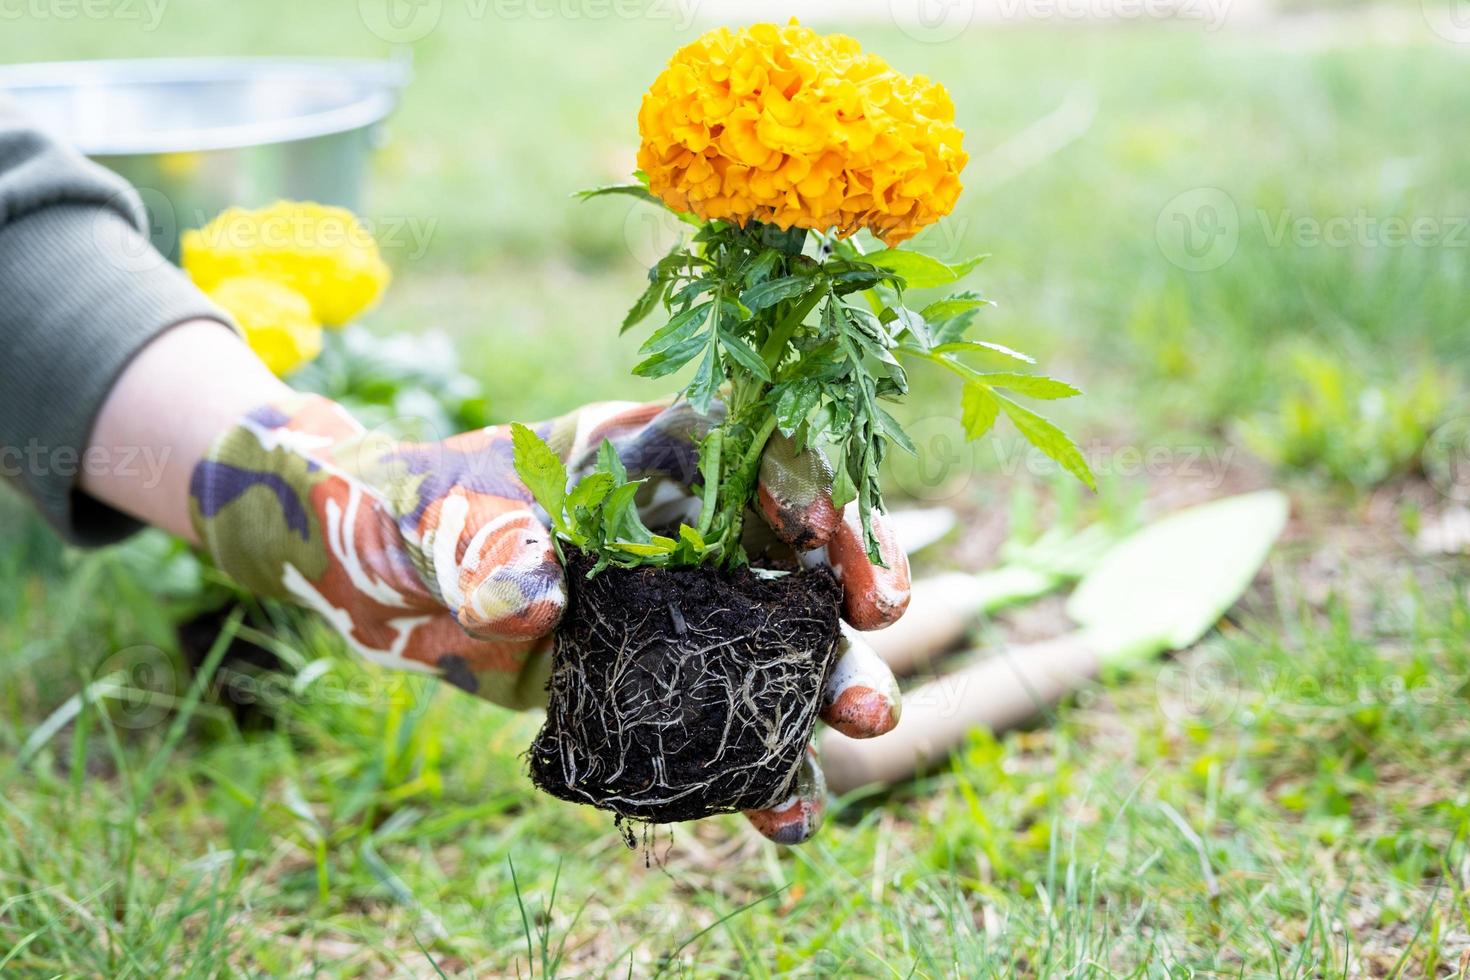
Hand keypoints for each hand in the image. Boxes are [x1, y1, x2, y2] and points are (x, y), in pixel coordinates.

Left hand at [189, 395, 908, 842]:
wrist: (386, 583)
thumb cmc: (419, 512)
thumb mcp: (442, 514)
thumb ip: (487, 544)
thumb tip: (535, 600)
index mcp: (655, 459)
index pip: (749, 450)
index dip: (799, 477)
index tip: (813, 526)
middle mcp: (694, 532)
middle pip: (797, 548)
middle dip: (848, 584)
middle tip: (880, 625)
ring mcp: (689, 615)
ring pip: (787, 647)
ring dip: (832, 684)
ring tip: (861, 729)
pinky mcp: (667, 689)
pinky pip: (731, 730)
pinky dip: (762, 774)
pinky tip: (786, 816)